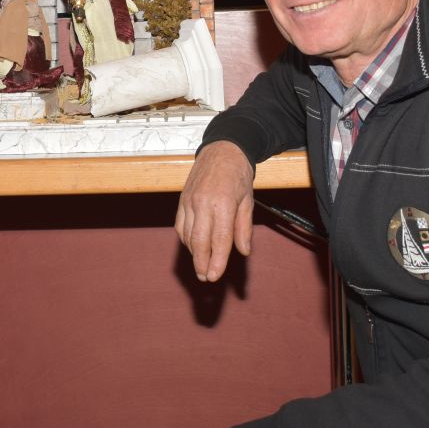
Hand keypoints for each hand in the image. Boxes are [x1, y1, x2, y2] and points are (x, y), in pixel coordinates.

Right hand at [175, 141, 254, 281]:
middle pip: (199, 241)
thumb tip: (243, 251)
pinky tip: (194, 246)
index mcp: (223, 203)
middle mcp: (203, 203)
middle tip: (206, 278)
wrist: (222, 149)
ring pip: (187, 235)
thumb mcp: (248, 200)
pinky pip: (180, 225)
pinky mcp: (182, 199)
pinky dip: (186, 239)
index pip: (219, 240)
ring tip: (201, 266)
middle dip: (202, 263)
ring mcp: (189, 200)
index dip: (217, 261)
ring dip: (193, 253)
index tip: (215, 277)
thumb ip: (244, 228)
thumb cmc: (238, 174)